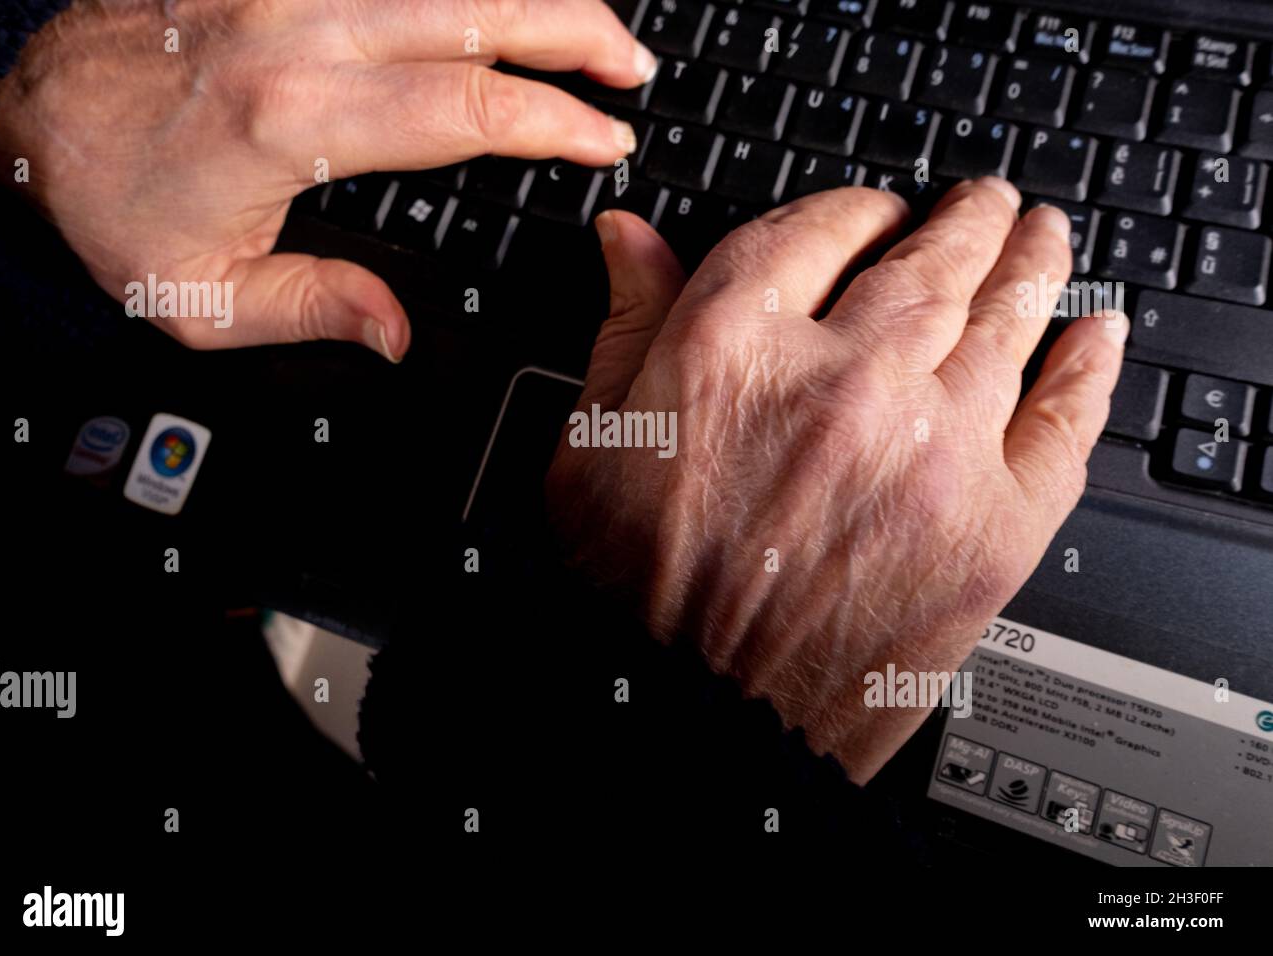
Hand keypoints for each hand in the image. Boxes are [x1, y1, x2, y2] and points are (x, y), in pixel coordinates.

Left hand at [0, 0, 653, 356]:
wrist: (21, 119)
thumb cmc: (104, 206)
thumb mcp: (202, 299)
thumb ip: (314, 309)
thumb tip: (397, 336)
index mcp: (291, 119)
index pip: (468, 106)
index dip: (556, 122)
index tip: (606, 142)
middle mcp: (293, 29)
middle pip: (477, 10)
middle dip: (576, 31)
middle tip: (632, 65)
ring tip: (589, 24)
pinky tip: (488, 4)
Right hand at [548, 180, 1127, 782]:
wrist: (694, 726)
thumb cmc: (633, 601)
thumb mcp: (593, 447)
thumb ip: (630, 329)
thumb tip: (633, 241)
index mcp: (730, 353)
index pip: (815, 230)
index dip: (854, 209)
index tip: (872, 214)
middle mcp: (838, 382)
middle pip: (928, 259)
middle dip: (962, 219)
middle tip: (981, 203)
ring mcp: (928, 450)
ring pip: (1005, 316)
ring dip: (1031, 262)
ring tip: (1040, 236)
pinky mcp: (992, 528)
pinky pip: (1064, 422)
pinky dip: (1090, 367)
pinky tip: (1098, 334)